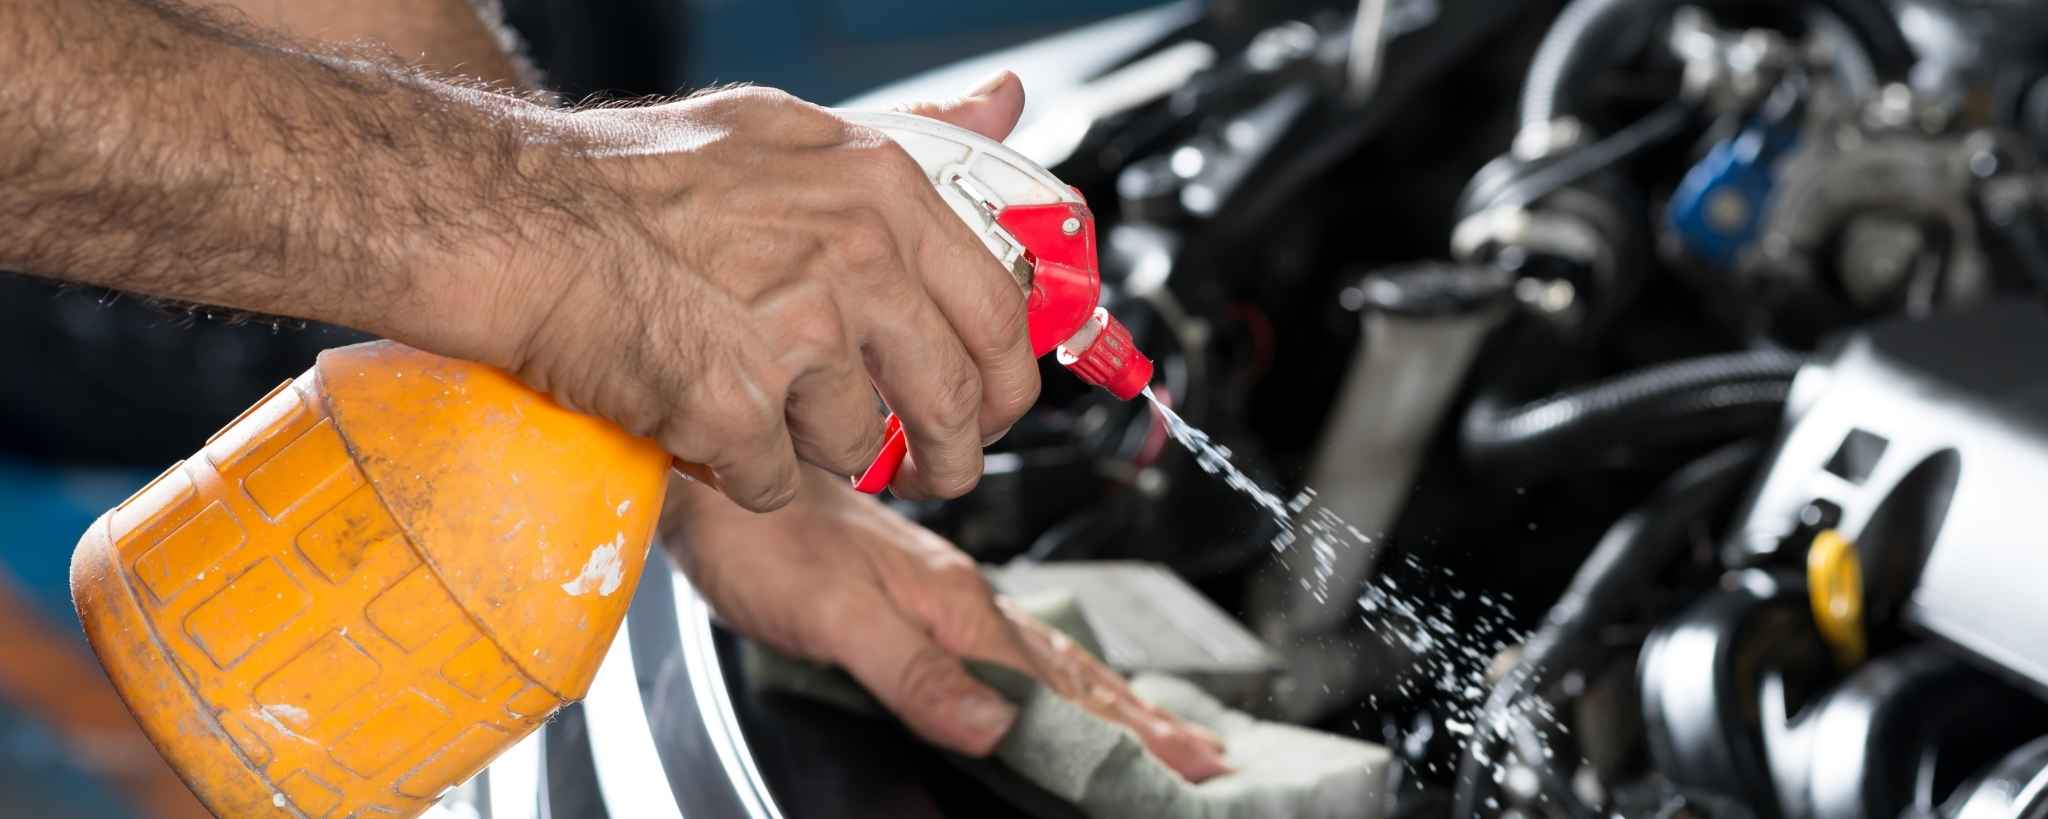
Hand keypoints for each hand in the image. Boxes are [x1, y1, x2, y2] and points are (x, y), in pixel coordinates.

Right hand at [495, 75, 1043, 510]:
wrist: (516, 221)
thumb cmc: (630, 177)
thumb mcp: (788, 130)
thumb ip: (908, 135)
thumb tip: (1006, 103)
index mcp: (881, 188)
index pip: (1000, 310)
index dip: (1004, 380)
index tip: (991, 405)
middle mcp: (857, 257)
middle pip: (954, 399)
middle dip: (950, 455)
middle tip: (931, 469)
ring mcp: (800, 335)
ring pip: (856, 447)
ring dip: (811, 449)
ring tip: (751, 405)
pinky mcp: (737, 407)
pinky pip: (775, 481)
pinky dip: (739, 473)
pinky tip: (700, 424)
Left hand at [660, 468, 1231, 781]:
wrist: (719, 476)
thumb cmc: (764, 539)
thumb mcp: (836, 614)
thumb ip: (915, 669)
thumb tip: (995, 724)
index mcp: (956, 606)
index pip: (1061, 686)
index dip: (1127, 728)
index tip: (1190, 761)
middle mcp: (962, 597)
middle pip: (1072, 670)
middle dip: (1143, 717)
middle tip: (1204, 756)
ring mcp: (946, 593)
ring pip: (1049, 654)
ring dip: (1110, 697)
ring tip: (1161, 728)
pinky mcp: (921, 593)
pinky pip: (1013, 643)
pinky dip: (1057, 675)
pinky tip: (1060, 684)